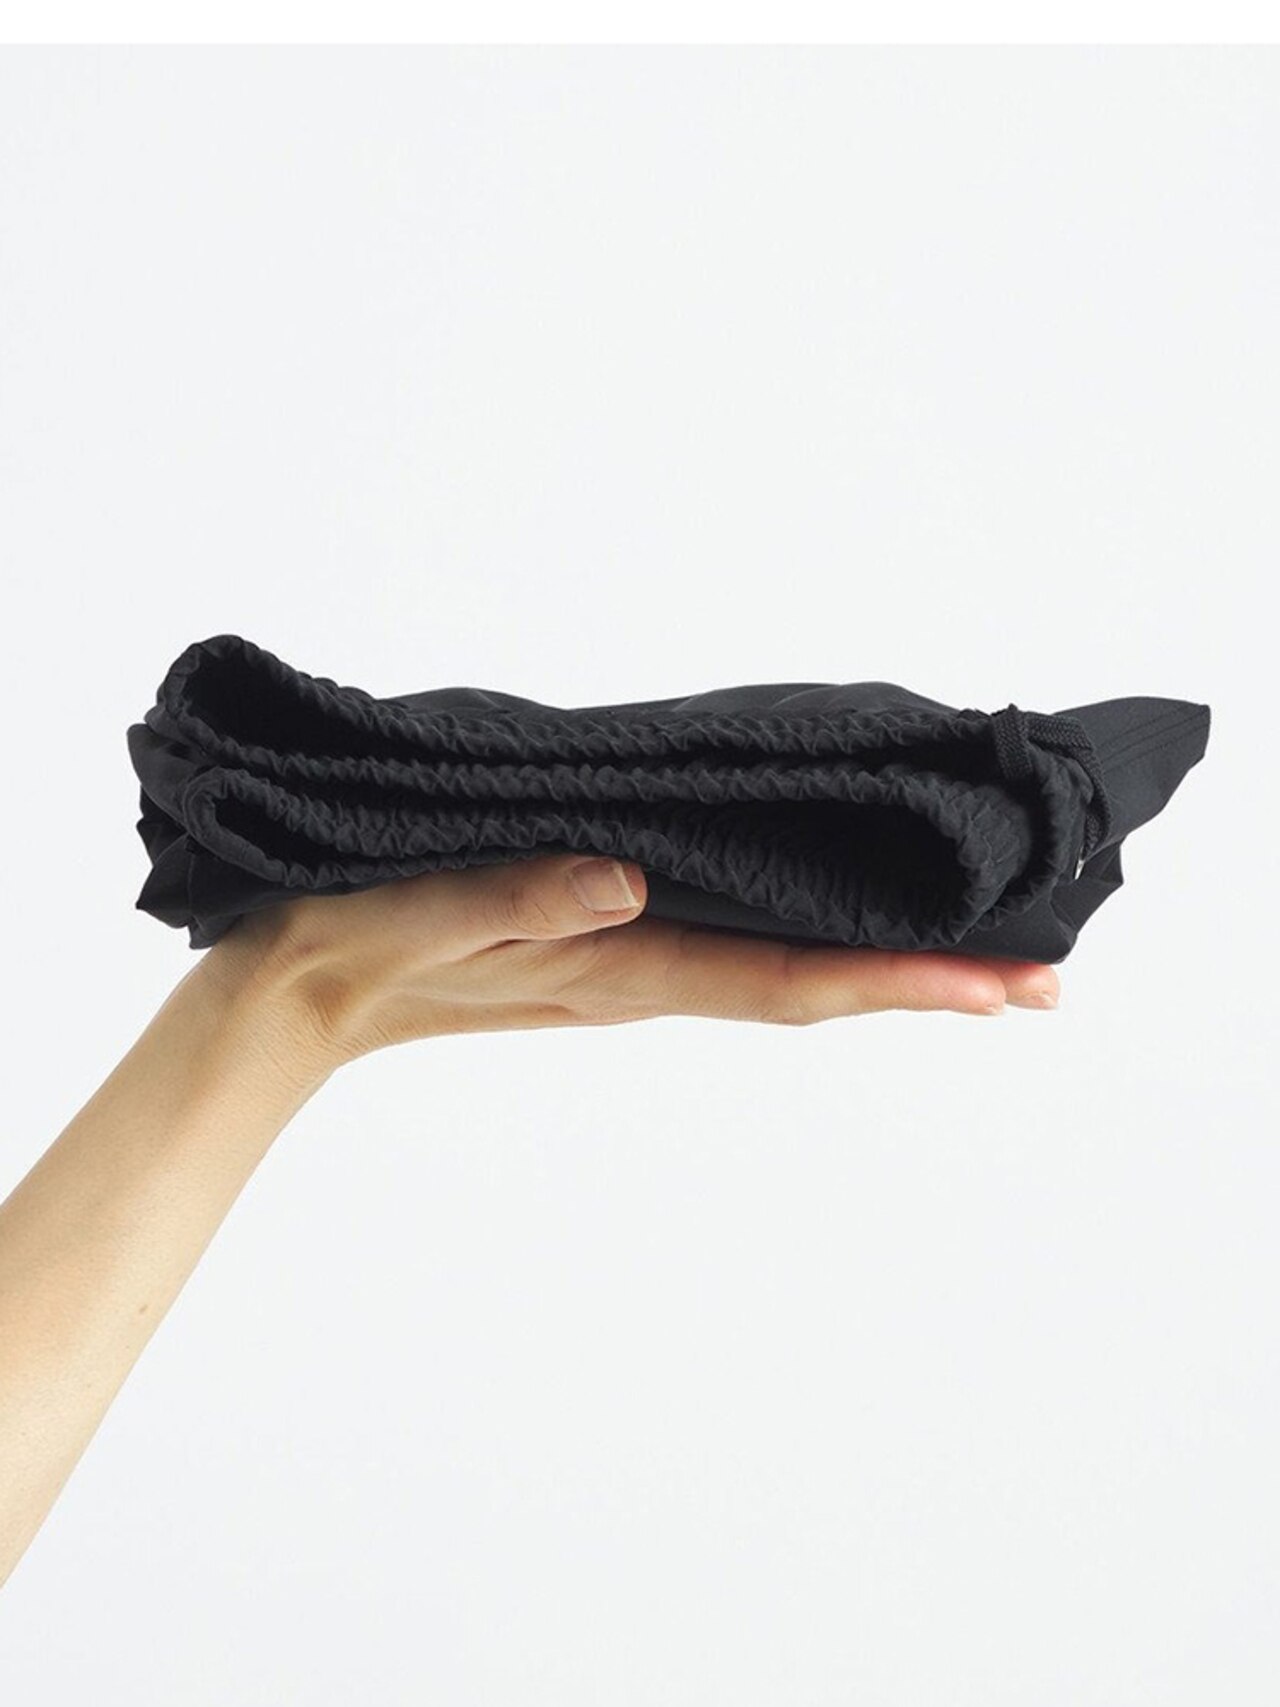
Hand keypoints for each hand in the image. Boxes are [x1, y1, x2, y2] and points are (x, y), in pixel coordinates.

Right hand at [214, 854, 1060, 1072]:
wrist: (289, 998)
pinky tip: (839, 928)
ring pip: (783, 975)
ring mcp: (626, 966)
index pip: (786, 983)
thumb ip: (515, 901)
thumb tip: (625, 885)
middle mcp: (640, 971)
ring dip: (882, 971)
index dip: (902, 985)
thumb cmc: (343, 941)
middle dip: (929, 986)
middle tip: (1048, 979)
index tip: (1007, 988)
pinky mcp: (602, 948)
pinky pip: (733, 952)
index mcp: (612, 965)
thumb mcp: (416, 914)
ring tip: (977, 958)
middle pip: (813, 988)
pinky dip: (809, 948)